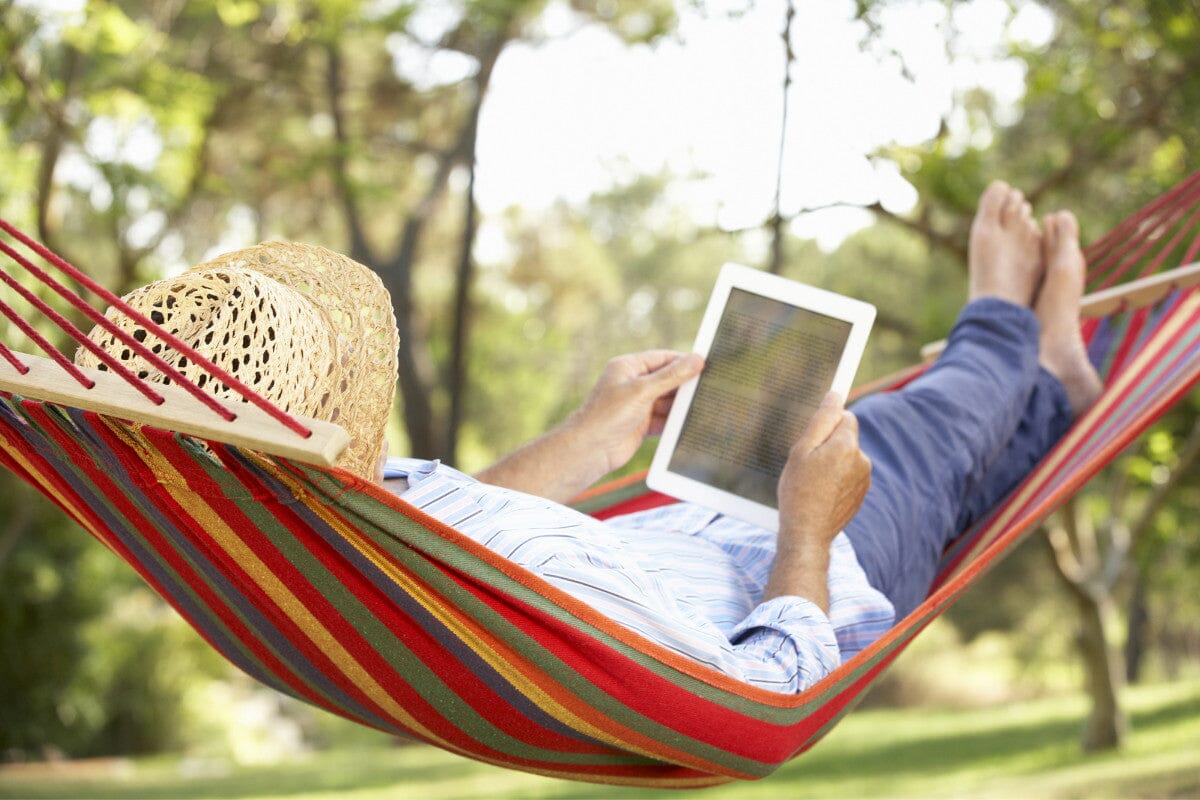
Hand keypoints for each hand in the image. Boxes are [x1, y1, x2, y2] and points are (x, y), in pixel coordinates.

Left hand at [572, 350, 704, 473]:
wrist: (591, 449)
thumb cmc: (609, 414)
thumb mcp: (643, 390)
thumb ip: (671, 376)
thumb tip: (696, 360)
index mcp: (628, 367)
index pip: (661, 358)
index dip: (682, 361)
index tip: (705, 363)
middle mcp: (632, 384)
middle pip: (666, 380)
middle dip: (684, 385)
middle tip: (710, 386)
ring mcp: (637, 405)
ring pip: (666, 401)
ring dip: (681, 405)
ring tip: (704, 405)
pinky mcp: (641, 425)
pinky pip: (663, 420)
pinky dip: (674, 422)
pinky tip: (690, 423)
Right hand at [764, 392, 870, 612]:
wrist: (807, 534)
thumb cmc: (798, 491)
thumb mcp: (801, 451)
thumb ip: (821, 421)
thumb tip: (835, 395)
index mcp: (847, 446)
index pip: (845, 417)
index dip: (826, 424)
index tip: (813, 437)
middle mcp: (862, 460)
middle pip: (846, 437)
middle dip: (828, 444)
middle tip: (806, 463)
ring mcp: (864, 479)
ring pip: (847, 457)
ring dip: (832, 462)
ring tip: (812, 481)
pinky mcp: (861, 494)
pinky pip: (849, 475)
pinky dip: (836, 479)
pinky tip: (820, 493)